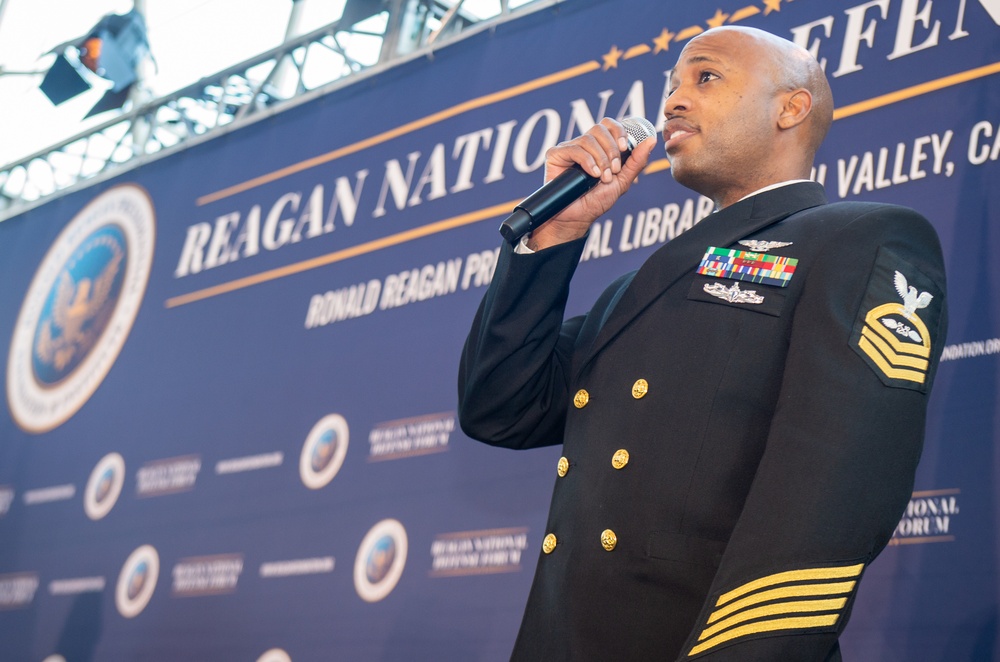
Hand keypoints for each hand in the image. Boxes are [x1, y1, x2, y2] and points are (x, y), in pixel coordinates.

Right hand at [527, 118, 656, 250]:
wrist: (577, 218)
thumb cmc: (596, 201)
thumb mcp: (622, 182)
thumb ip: (636, 162)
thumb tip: (651, 140)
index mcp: (599, 147)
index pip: (609, 125)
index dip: (618, 131)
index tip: (624, 148)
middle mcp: (583, 145)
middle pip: (599, 128)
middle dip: (611, 149)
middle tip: (614, 169)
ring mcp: (569, 149)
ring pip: (588, 139)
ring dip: (601, 159)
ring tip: (602, 177)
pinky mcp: (555, 155)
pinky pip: (574, 148)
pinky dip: (587, 161)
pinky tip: (592, 174)